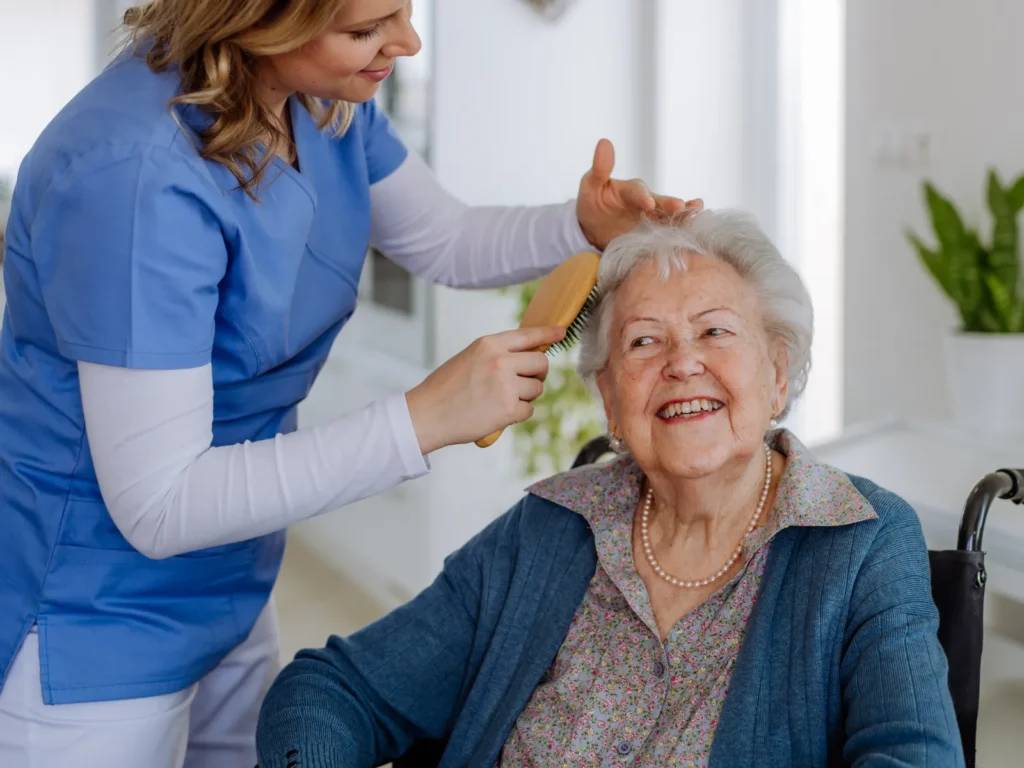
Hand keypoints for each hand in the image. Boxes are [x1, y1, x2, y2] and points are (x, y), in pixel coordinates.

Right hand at [405, 325, 565, 453]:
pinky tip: (498, 413)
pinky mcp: (509, 409)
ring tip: (501, 400)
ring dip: (526, 396)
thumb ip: (495, 355)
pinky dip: (517, 414)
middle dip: (537, 374)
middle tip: (523, 382)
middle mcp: (500, 361)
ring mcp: (506, 385)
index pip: (527, 335)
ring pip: (537, 388)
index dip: (548, 333)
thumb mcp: (469, 358)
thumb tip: (525, 358)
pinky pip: (529, 410)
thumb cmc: (444, 389)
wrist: (427, 414)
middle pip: (540, 363)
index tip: (561, 332)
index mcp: (488, 344)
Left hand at [576, 138, 702, 249]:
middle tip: (680, 206)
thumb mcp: (591, 185)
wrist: (594, 228)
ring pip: (671, 217)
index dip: (643, 197)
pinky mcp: (655, 236)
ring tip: (697, 214)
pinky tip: (692, 234)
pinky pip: (669, 234)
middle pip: (661, 203)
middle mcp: (648, 202)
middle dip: (670, 205)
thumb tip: (604, 142)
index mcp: (632, 190)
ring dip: (684, 216)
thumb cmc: (593, 202)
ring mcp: (653, 219)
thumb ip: (600, 169)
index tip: (648, 204)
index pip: (638, 192)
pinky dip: (680, 234)